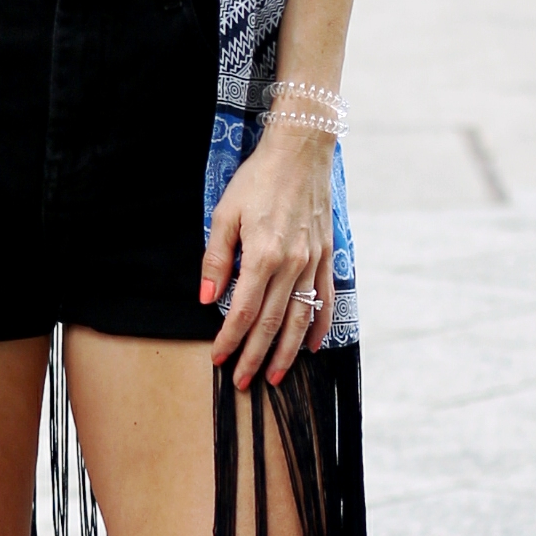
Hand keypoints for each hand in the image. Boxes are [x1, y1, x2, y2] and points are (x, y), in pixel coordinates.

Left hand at [201, 123, 335, 388]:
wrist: (300, 153)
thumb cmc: (257, 180)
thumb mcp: (224, 214)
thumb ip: (217, 258)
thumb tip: (209, 298)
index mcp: (263, 255)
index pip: (243, 311)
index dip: (230, 340)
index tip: (219, 359)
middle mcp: (291, 265)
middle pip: (272, 323)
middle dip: (255, 356)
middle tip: (244, 382)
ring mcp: (313, 263)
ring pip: (301, 319)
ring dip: (288, 352)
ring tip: (275, 375)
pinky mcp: (326, 257)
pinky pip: (326, 300)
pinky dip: (320, 326)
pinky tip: (313, 346)